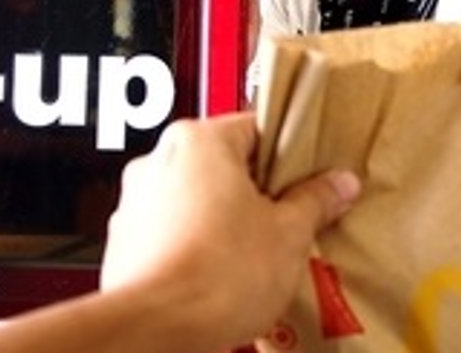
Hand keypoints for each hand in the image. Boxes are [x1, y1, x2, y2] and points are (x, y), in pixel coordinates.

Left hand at [101, 113, 359, 345]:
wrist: (156, 330)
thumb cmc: (213, 277)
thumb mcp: (289, 234)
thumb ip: (315, 201)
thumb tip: (336, 186)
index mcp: (199, 142)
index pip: (256, 129)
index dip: (291, 157)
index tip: (311, 180)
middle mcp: (159, 162)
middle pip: (223, 166)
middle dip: (258, 196)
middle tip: (289, 224)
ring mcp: (136, 203)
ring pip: (195, 201)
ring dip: (224, 223)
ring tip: (255, 259)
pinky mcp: (125, 243)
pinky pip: (171, 234)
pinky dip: (195, 249)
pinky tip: (221, 278)